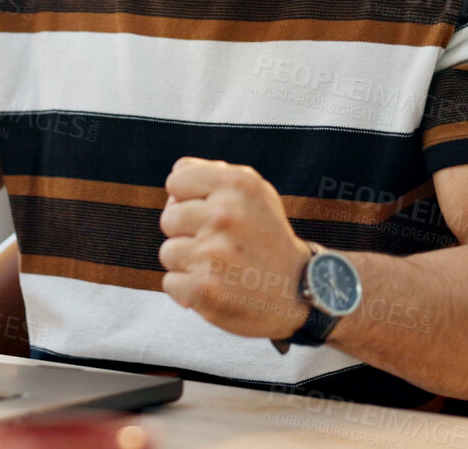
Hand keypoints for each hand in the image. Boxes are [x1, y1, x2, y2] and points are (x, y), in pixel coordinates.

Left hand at [157, 157, 311, 339]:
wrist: (298, 292)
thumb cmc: (268, 239)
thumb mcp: (255, 193)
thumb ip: (214, 175)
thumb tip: (175, 177)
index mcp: (237, 184)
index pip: (175, 180)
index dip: (188, 199)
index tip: (211, 214)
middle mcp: (225, 214)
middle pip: (168, 218)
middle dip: (188, 234)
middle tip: (222, 246)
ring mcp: (213, 252)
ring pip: (168, 252)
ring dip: (189, 264)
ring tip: (222, 268)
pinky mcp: (203, 288)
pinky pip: (170, 283)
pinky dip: (189, 291)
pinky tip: (218, 288)